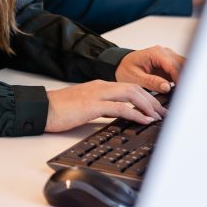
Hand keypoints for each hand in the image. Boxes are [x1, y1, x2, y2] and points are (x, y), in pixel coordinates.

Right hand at [44, 80, 166, 131]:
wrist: (42, 108)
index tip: (157, 108)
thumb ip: (102, 107)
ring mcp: (96, 94)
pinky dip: (136, 113)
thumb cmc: (59, 110)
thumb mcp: (85, 106)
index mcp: (99, 86)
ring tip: (158, 117)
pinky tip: (144, 120)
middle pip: (134, 88)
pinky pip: (120, 108)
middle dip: (152, 100)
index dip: (146, 96)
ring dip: (148, 105)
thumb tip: (120, 115)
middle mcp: (100, 87)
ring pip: (130, 94)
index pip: (129, 87)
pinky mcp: (92, 105)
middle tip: (164, 112)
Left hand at [115, 46, 184, 92]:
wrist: (121, 65)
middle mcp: (164, 53)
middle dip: (186, 79)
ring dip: (186, 79)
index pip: (173, 66)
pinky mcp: (170, 64)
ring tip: (185, 93)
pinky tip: (181, 90)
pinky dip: (183, 79)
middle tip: (186, 95)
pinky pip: (181, 71)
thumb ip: (151, 82)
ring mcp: (168, 57)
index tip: (182, 92)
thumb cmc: (125, 69)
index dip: (179, 80)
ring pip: (185, 67)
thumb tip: (167, 87)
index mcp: (155, 54)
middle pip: (183, 65)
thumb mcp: (135, 78)